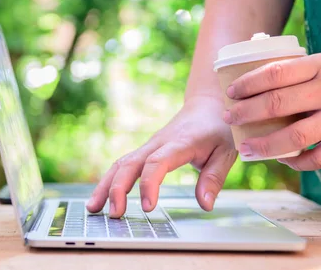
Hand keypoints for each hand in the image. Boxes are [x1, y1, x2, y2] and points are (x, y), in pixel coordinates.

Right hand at [86, 96, 236, 216]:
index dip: (149, 184)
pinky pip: (122, 165)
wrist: (205, 106)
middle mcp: (158, 143)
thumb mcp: (227, 152)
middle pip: (130, 164)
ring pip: (120, 164)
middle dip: (118, 189)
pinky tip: (100, 199)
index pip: (157, 163)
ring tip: (93, 209)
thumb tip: (205, 205)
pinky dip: (109, 181)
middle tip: (115, 214)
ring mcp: (148, 146)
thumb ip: (214, 178)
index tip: (148, 207)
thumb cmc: (218, 129)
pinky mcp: (144, 152)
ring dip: (105, 186)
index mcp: (179, 143)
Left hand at [223, 52, 320, 169]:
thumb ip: (299, 70)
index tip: (230, 92)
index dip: (248, 83)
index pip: (275, 73)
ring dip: (265, 144)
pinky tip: (282, 159)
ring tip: (245, 148)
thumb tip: (251, 73)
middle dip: (246, 112)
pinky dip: (299, 162)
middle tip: (229, 118)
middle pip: (278, 103)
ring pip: (296, 135)